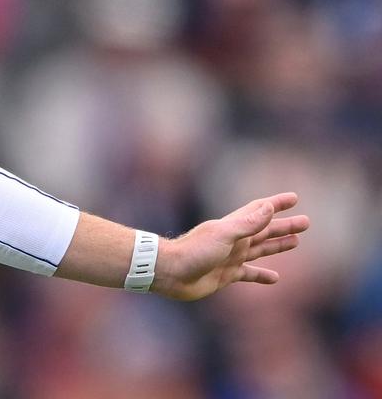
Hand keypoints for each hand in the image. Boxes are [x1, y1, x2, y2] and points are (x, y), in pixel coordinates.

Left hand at [153, 192, 309, 300]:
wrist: (170, 272)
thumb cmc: (193, 251)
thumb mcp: (223, 235)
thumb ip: (247, 223)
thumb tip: (269, 207)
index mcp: (233, 227)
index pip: (259, 211)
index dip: (276, 204)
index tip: (294, 198)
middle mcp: (234, 240)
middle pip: (265, 230)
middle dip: (285, 226)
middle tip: (306, 222)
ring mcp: (230, 257)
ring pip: (260, 250)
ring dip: (277, 245)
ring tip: (296, 242)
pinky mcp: (226, 275)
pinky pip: (249, 273)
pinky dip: (262, 275)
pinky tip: (275, 278)